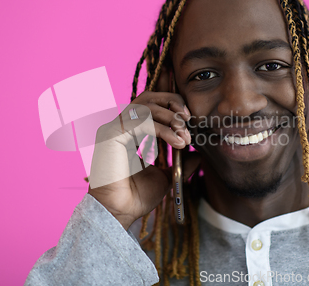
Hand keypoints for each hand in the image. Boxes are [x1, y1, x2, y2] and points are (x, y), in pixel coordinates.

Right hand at [88, 91, 199, 229]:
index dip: (172, 106)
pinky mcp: (111, 135)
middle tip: (189, 118)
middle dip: (172, 102)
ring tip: (185, 136)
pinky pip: (141, 122)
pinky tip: (177, 142)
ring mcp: (114, 128)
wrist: (119, 212)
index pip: (151, 105)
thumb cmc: (136, 197)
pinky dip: (163, 130)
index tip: (190, 120)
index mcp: (130, 132)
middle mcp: (120, 126)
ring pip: (145, 106)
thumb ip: (180, 162)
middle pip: (147, 96)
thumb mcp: (166, 176)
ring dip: (170, 117)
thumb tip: (197, 154)